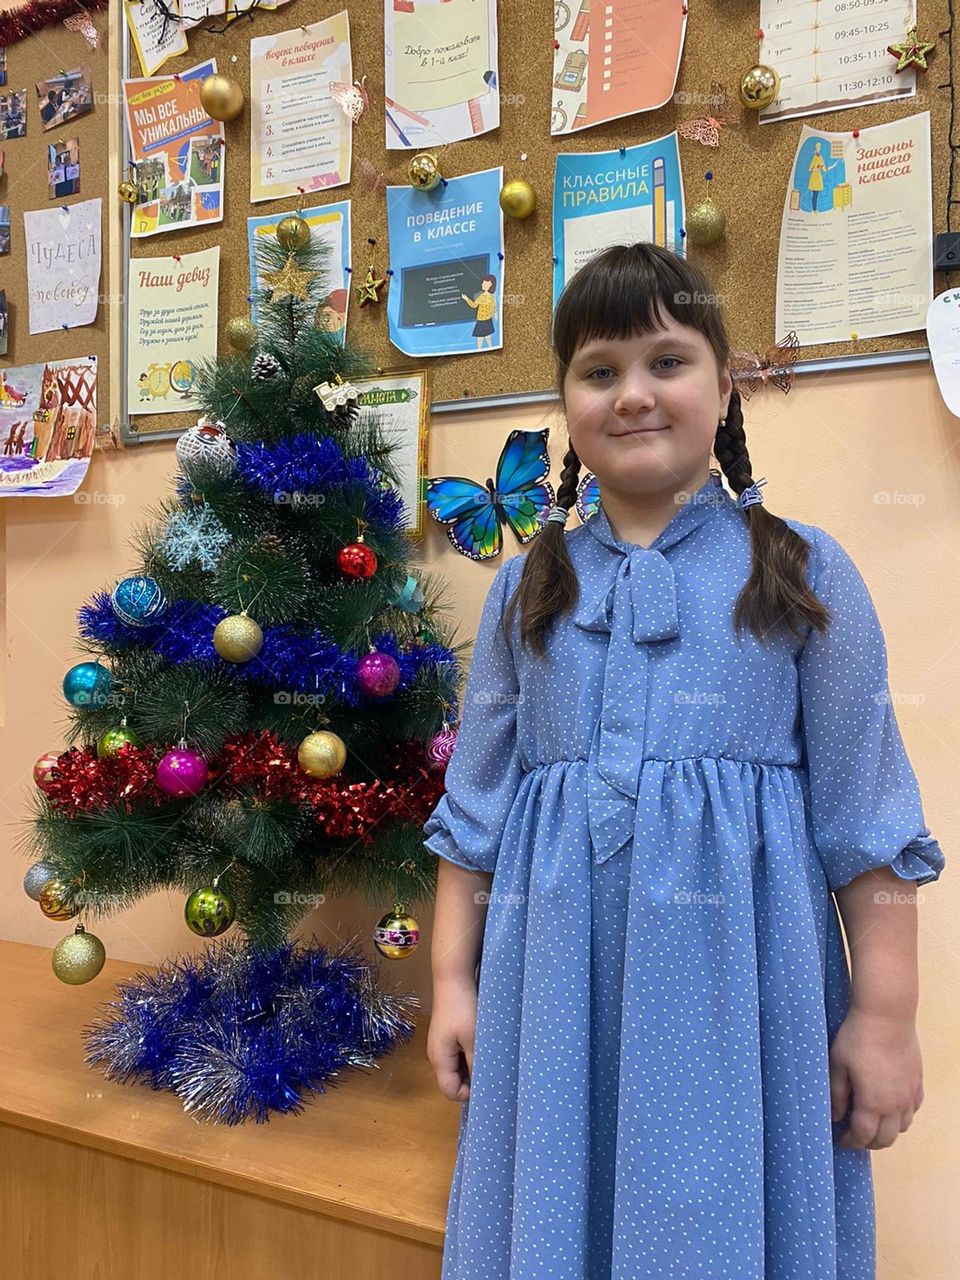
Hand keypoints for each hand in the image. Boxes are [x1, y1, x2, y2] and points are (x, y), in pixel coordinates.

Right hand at [427, 975, 477, 1101]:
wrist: (453, 979)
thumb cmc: (463, 1009)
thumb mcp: (473, 1039)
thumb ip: (475, 1064)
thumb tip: (482, 1086)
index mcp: (439, 1059)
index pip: (450, 1091)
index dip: (468, 1093)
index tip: (487, 1083)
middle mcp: (437, 1055)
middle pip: (453, 1081)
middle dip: (471, 1080)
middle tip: (492, 1071)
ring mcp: (442, 1044)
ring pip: (457, 1067)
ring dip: (472, 1066)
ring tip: (489, 1058)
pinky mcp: (448, 1034)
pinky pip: (459, 1054)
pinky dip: (470, 1055)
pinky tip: (483, 1046)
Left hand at [828, 1007, 922, 1149]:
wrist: (887, 1016)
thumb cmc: (857, 1039)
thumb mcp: (838, 1066)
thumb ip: (836, 1095)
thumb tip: (836, 1116)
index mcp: (873, 1104)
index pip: (863, 1136)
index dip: (850, 1142)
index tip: (840, 1139)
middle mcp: (895, 1105)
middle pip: (886, 1138)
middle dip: (869, 1142)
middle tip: (855, 1135)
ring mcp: (909, 1094)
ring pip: (903, 1127)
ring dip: (888, 1131)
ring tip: (872, 1122)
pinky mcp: (917, 1081)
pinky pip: (913, 1109)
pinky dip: (902, 1116)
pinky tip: (891, 1106)